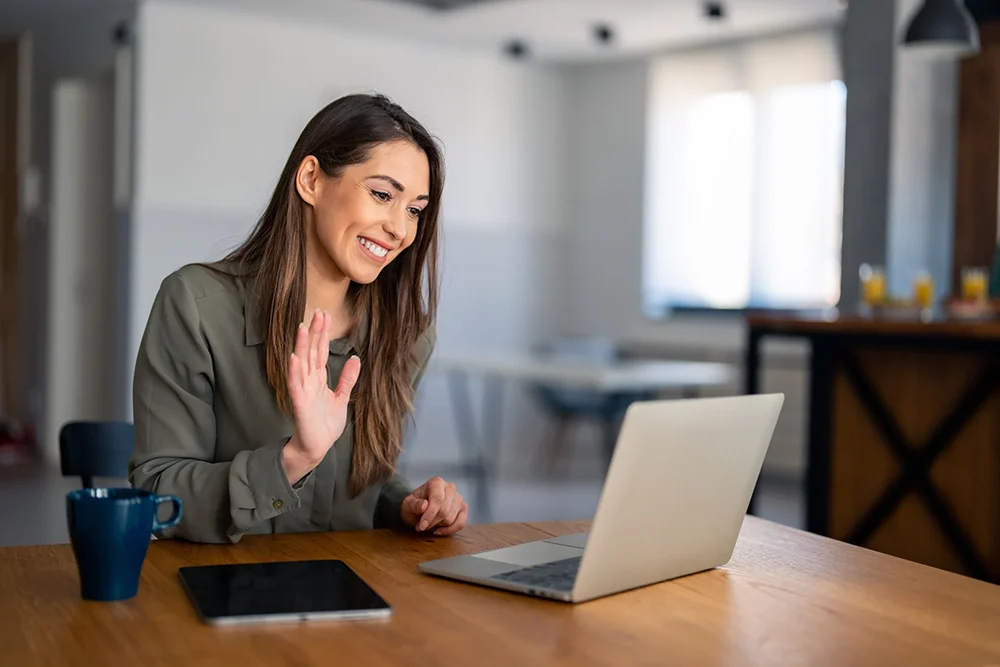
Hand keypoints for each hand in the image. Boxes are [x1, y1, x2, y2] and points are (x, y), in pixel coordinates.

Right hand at [281, 309, 359, 484]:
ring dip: (302, 346)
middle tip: (318, 312)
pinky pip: (296, 385)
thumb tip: (355, 359)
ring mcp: (303, 391)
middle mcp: (309, 381)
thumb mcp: (342, 397)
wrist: (317, 447)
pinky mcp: (300, 403)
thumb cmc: (325, 424)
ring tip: (303, 328)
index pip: (320, 351)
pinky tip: (294, 358)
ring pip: (301, 364)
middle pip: (311, 352)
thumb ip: (347, 379)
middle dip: (315, 333)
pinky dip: (294, 372)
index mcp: (318, 379)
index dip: (323, 334)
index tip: (325, 315)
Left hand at [401, 477, 467, 535]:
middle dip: (431, 522)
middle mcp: (450, 488)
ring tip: (428, 524)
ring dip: (437, 526)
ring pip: (450, 519)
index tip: (421, 526)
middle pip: (444, 511)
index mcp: (436, 482)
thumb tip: (423, 506)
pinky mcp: (463, 508)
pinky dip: (449, 530)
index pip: (437, 499)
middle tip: (421, 526)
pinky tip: (438, 530)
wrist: (419, 509)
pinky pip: (460, 523)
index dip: (430, 515)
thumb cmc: (414, 505)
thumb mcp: (408, 505)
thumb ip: (414, 504)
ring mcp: (458, 498)